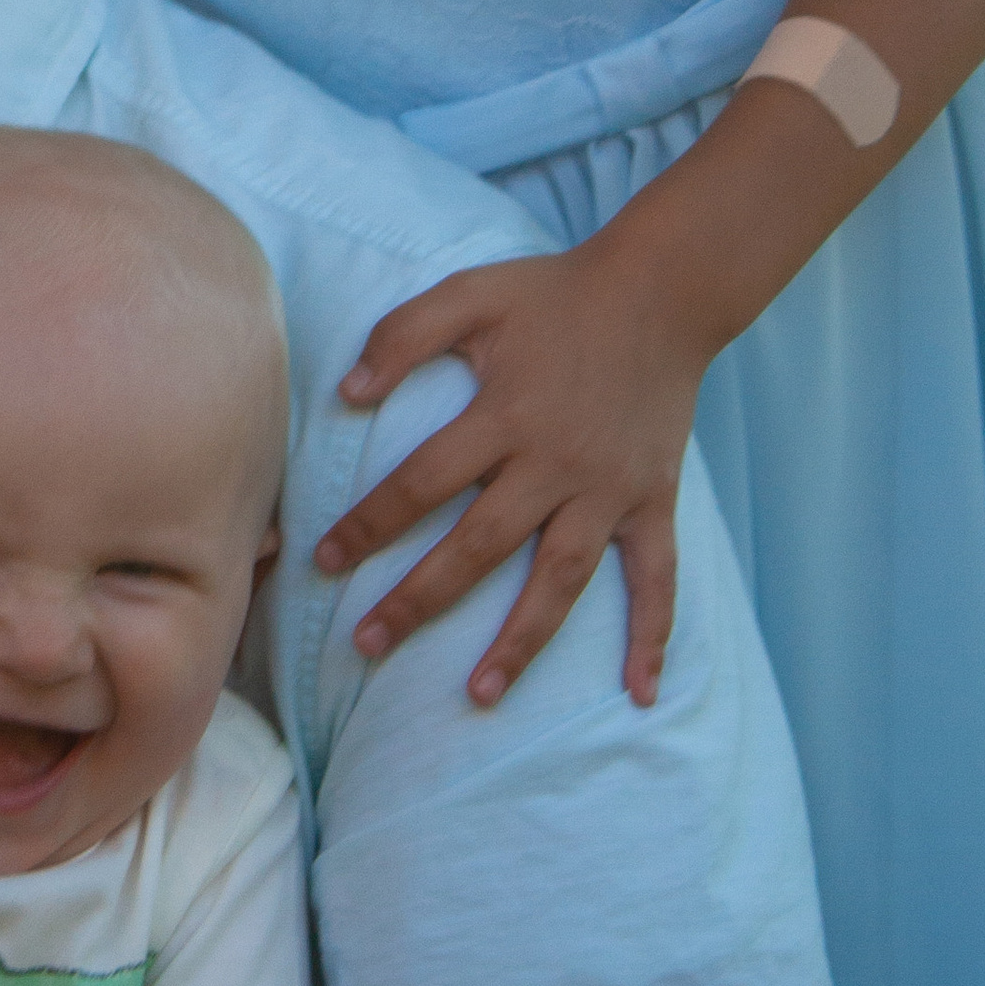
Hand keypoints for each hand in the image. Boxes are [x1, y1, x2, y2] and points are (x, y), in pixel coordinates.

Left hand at [322, 246, 699, 706]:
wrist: (661, 291)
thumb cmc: (553, 295)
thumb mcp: (471, 295)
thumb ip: (403, 335)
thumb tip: (346, 394)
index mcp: (505, 416)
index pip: (421, 484)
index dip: (369, 524)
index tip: (323, 561)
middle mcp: (556, 464)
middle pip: (479, 547)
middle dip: (419, 600)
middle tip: (367, 644)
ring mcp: (608, 491)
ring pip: (559, 580)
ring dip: (521, 640)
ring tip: (480, 692)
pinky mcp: (652, 501)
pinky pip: (658, 579)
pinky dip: (653, 637)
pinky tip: (641, 693)